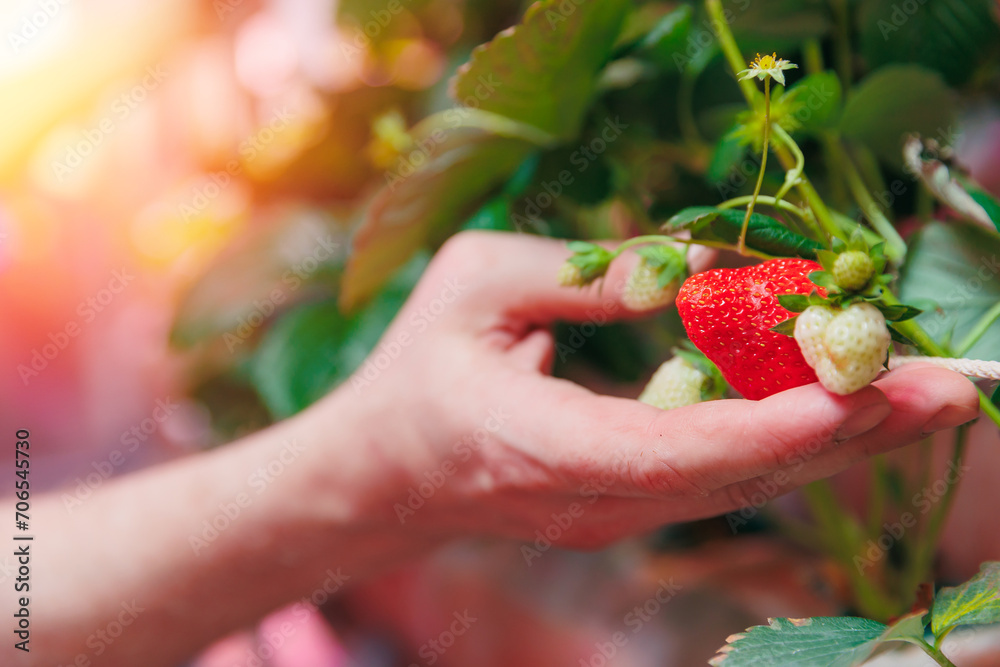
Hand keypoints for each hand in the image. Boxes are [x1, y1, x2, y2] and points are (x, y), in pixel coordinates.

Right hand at [307, 231, 979, 551]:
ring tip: (925, 396)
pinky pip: (724, 477)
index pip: (667, 453)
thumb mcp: (474, 285)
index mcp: (542, 444)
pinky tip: (849, 407)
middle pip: (735, 479)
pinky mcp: (631, 507)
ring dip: (838, 441)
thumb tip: (684, 272)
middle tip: (946, 388)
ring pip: (745, 485)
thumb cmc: (420, 370)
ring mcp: (616, 515)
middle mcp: (593, 499)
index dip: (763, 429)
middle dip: (847, 434)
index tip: (852, 394)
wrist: (390, 471)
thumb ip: (579, 277)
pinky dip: (792, 440)